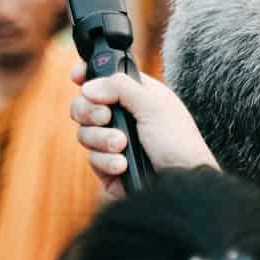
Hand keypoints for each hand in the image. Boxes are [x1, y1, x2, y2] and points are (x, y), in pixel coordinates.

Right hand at [69, 64, 217, 200]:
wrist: (182, 183)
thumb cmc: (177, 142)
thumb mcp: (154, 105)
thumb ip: (120, 87)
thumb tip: (87, 87)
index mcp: (137, 96)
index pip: (106, 79)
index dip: (89, 75)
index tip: (76, 77)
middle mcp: (123, 117)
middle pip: (85, 105)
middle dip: (89, 110)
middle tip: (105, 117)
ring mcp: (113, 142)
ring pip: (85, 132)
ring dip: (102, 138)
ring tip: (122, 145)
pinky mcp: (108, 167)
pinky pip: (92, 158)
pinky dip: (107, 161)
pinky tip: (124, 165)